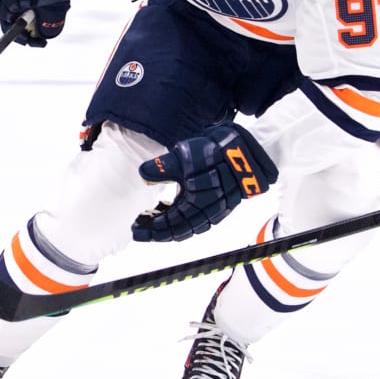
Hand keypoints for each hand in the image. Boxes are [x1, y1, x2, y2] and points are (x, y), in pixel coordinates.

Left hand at [131, 122, 279, 242]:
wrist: (244, 146)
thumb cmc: (213, 149)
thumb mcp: (184, 154)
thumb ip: (163, 166)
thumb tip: (144, 174)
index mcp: (197, 203)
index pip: (171, 226)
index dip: (153, 230)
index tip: (135, 229)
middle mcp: (208, 211)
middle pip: (180, 231)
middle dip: (158, 232)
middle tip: (139, 228)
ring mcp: (217, 210)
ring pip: (191, 227)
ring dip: (171, 228)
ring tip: (152, 222)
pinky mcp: (222, 205)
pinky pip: (200, 221)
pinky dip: (184, 222)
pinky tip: (172, 214)